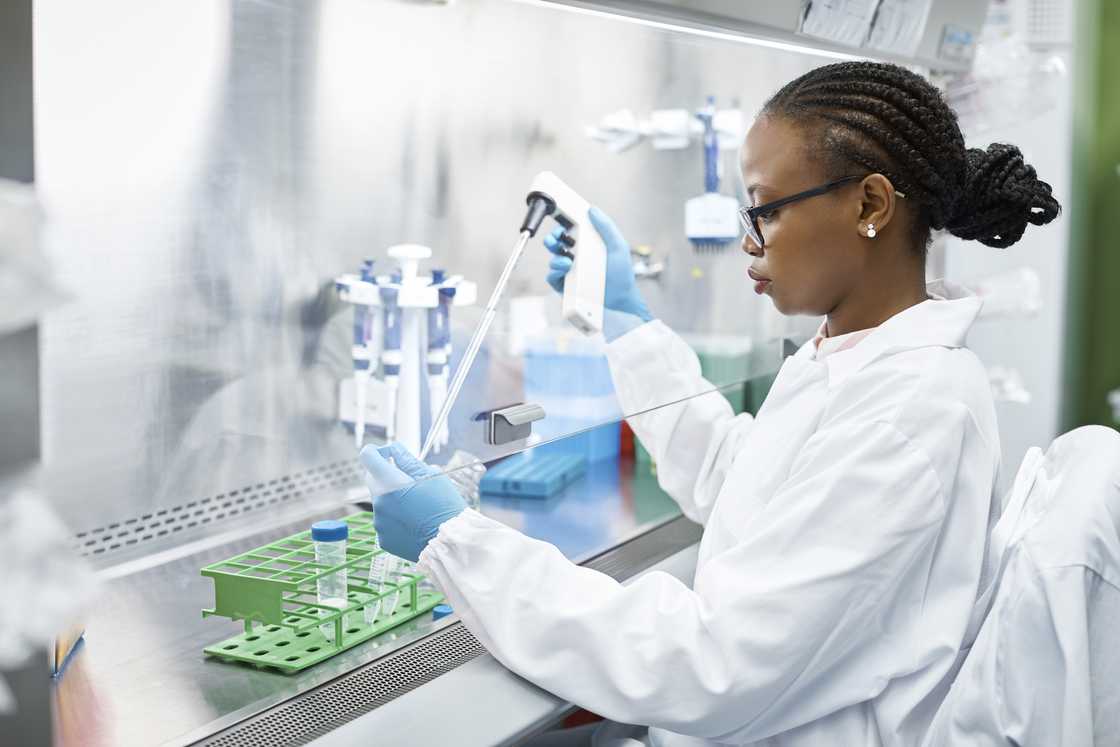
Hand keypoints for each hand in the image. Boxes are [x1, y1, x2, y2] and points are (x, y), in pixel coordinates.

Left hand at [359, 442, 466, 562]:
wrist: (450, 542)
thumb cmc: (445, 507)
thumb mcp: (431, 476)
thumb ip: (408, 460)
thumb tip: (395, 450)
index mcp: (390, 483)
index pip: (368, 457)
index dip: (376, 451)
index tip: (387, 454)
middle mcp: (379, 503)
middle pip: (372, 479)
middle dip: (387, 476)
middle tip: (409, 482)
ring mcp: (379, 523)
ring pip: (380, 502)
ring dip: (393, 500)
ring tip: (417, 507)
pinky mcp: (383, 539)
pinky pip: (385, 522)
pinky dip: (395, 519)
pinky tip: (414, 523)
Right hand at [543, 206, 652, 340]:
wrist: (621, 302)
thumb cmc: (622, 278)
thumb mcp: (618, 247)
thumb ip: (607, 227)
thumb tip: (593, 210)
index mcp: (589, 247)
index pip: (571, 232)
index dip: (563, 226)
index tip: (560, 220)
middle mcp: (578, 259)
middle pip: (557, 244)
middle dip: (552, 238)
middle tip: (556, 239)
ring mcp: (571, 273)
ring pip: (553, 260)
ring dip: (556, 257)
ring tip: (567, 261)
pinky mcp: (566, 287)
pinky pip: (553, 277)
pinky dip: (554, 272)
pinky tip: (565, 271)